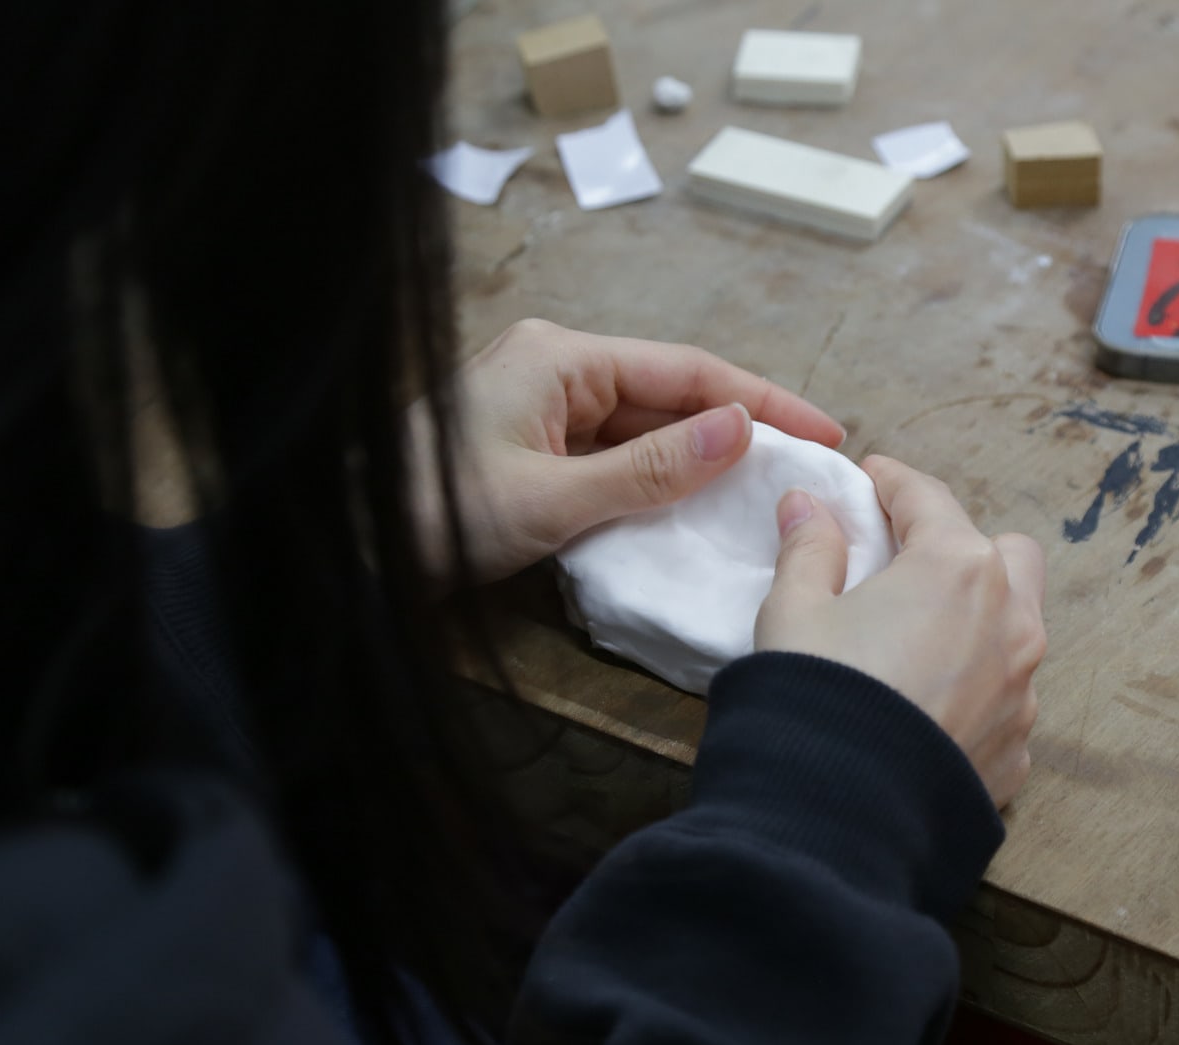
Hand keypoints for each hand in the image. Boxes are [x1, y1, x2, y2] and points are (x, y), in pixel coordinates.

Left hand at [412, 319, 844, 582]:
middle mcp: (556, 370)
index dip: (762, 401)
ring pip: (646, 430)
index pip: (686, 371)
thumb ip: (651, 468)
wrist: (353, 552)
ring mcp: (543, 410)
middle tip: (811, 467)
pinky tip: (700, 507)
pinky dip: (659, 481)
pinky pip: (615, 458)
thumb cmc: (435, 516)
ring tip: (772, 488)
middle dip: (741, 429)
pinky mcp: (534, 450)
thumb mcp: (552, 499)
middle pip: (671, 394)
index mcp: (560, 359)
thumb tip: (740, 431)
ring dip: (703, 459)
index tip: (825, 432)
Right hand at [754, 457, 1046, 807]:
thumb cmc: (816, 697)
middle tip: (906, 564)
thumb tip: (807, 507)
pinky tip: (927, 706)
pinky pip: (1005, 700)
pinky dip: (975, 690)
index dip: (891, 482)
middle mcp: (1009, 621)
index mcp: (956, 568)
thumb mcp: (794, 611)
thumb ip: (808, 549)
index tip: (869, 478)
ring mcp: (1022, 690)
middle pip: (1005, 556)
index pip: (927, 499)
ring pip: (1017, 629)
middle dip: (964, 548)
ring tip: (917, 639)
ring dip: (977, 621)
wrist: (841, 817)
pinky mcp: (1018, 750)